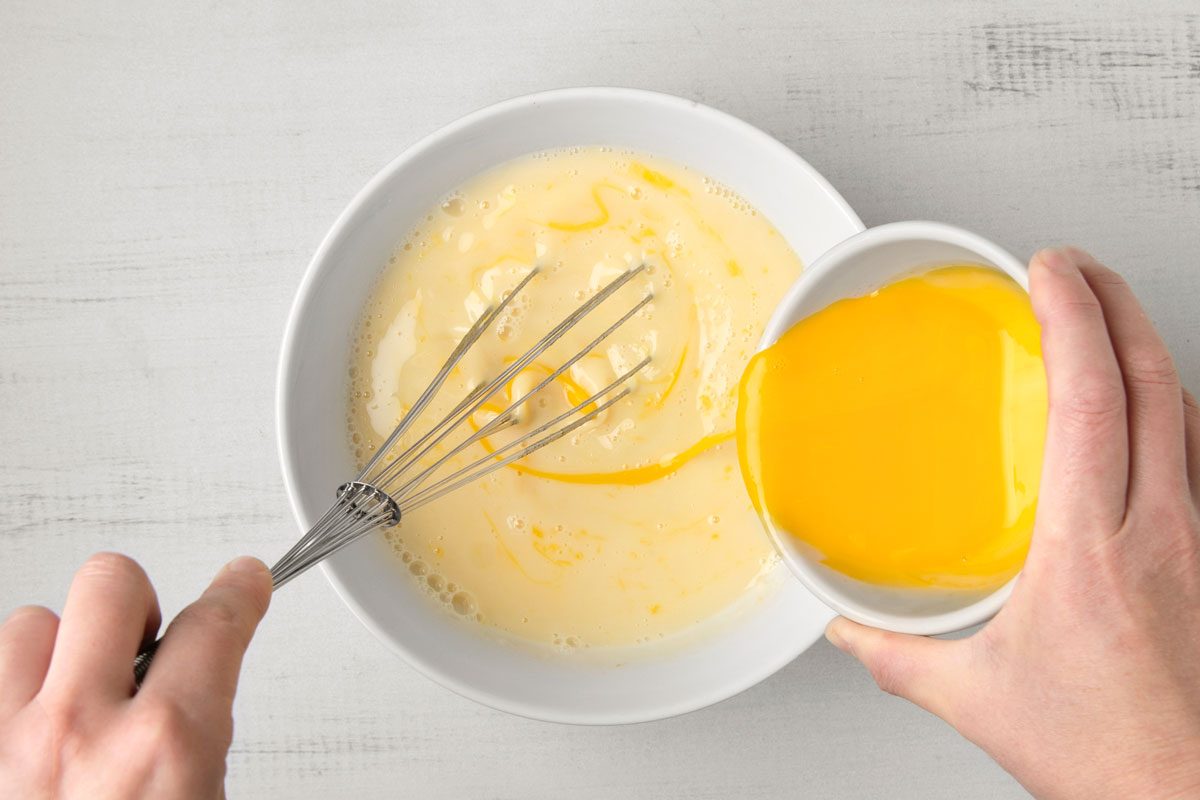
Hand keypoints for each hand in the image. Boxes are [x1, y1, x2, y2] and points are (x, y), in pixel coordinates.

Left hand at [0, 554, 270, 798]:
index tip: (241, 582)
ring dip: (61, 652)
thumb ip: (196, 743)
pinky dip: (15, 691)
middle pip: (110, 583)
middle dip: (138, 603)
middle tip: (148, 641)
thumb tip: (194, 702)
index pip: (212, 626)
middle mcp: (78, 731)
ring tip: (80, 700)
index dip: (237, 593)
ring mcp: (7, 740)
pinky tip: (35, 731)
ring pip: (31, 623)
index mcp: (163, 747)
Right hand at [826, 247, 1199, 798]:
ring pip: (1187, 410)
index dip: (1073, 318)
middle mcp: (1160, 530)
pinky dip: (1170, 405)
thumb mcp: (976, 698)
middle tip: (1073, 265)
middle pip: (1152, 380)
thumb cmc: (1106, 754)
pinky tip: (1149, 408)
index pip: (1091, 400)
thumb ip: (897, 655)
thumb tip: (845, 628)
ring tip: (1105, 316)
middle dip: (1115, 301)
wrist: (1187, 794)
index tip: (1047, 270)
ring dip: (1145, 347)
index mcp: (1090, 550)